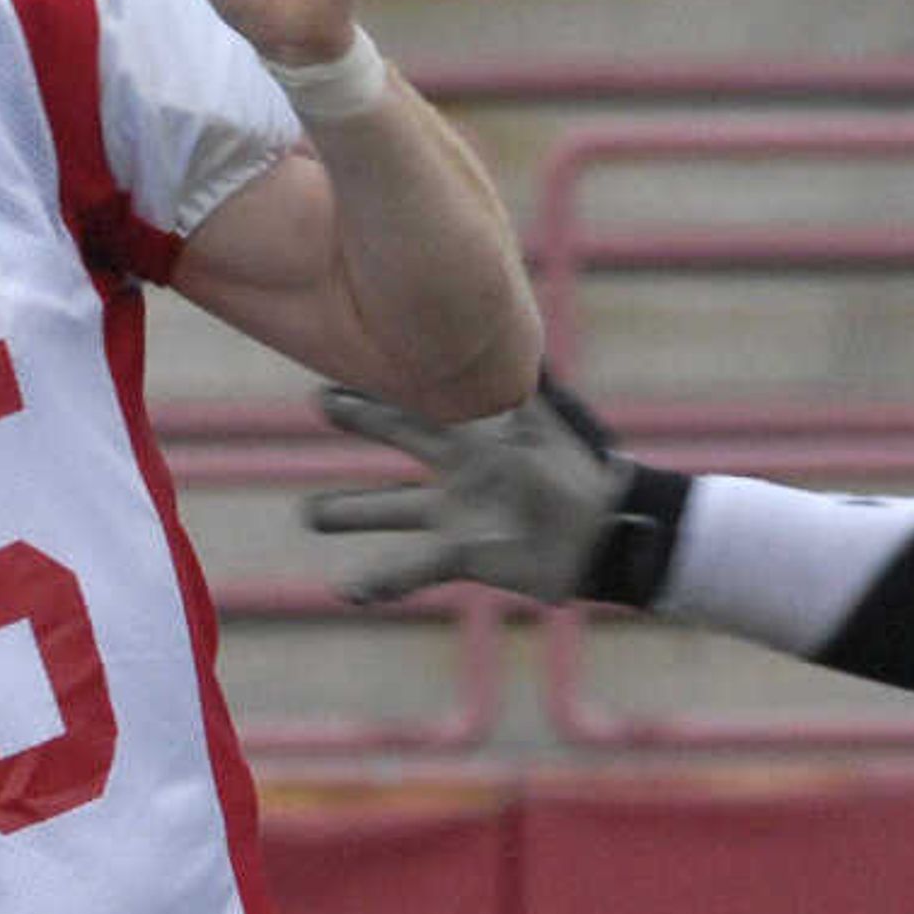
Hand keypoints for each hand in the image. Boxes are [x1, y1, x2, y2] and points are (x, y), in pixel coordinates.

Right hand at [305, 378, 635, 603]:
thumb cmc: (575, 472)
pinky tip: (347, 589)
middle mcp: (459, 467)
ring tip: (309, 514)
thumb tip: (500, 324)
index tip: (355, 350)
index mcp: (477, 430)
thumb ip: (511, 383)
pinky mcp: (462, 555)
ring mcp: (456, 512)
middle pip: (401, 434)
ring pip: (390, 508)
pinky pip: (412, 569)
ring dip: (350, 511)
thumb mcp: (542, 423)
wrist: (604, 532)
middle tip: (321, 400)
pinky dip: (380, 580)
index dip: (390, 376)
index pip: (424, 395)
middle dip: (361, 418)